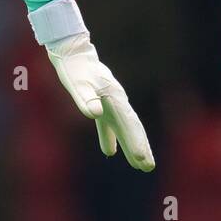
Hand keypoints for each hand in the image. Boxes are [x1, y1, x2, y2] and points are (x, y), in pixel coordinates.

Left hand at [46, 32, 154, 170]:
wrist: (72, 52)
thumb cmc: (74, 69)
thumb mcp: (78, 84)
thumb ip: (86, 99)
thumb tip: (96, 115)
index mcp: (114, 98)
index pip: (129, 124)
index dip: (136, 142)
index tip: (143, 160)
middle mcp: (117, 101)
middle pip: (132, 127)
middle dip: (141, 147)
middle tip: (149, 167)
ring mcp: (110, 103)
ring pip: (124, 127)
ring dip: (131, 145)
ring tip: (139, 164)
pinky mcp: (100, 103)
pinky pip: (108, 124)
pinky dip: (110, 137)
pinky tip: (111, 152)